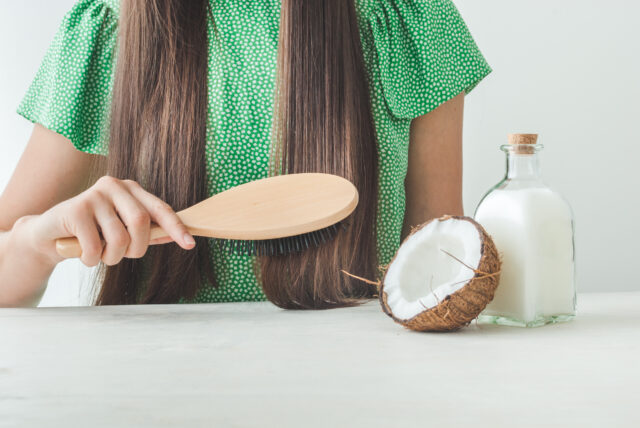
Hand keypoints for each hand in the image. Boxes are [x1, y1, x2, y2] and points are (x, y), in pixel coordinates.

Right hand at [18, 175, 194, 266]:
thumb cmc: (92, 233)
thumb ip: (148, 232)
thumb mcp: (122, 231)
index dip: (176, 227)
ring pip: (119, 238)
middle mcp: (114, 186)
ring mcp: (93, 195)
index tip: (190, 244)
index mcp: (131, 189)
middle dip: (136, 248)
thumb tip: (178, 236)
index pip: (160, 208)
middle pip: (141, 222)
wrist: (48, 235)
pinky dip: (92, 260)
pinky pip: (95, 246)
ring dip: (112, 258)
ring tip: (101, 255)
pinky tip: (84, 255)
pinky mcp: (74, 209)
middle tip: (124, 255)